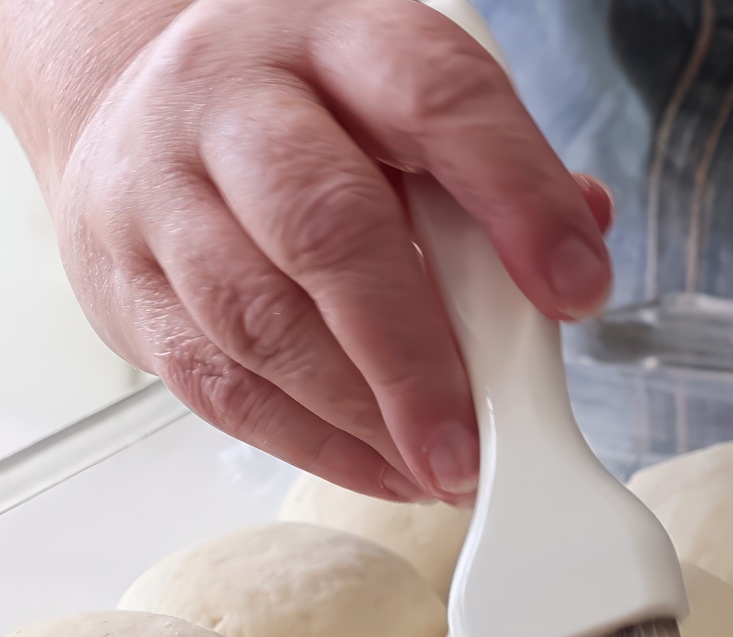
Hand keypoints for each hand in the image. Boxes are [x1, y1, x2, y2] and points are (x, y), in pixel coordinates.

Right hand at [33, 0, 612, 500]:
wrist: (142, 108)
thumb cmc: (306, 119)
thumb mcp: (399, 105)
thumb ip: (491, 167)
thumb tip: (582, 237)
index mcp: (331, 36)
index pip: (438, 97)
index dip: (518, 198)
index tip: (578, 291)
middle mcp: (230, 100)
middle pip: (326, 226)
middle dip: (413, 355)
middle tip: (474, 444)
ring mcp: (159, 193)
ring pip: (260, 319)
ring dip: (363, 417)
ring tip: (439, 471)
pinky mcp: (124, 284)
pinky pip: (218, 384)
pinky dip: (311, 443)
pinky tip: (380, 468)